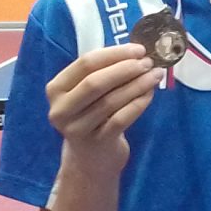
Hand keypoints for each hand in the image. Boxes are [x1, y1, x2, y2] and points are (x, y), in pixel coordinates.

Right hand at [45, 44, 159, 168]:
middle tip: (148, 62)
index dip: (114, 54)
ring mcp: (77, 128)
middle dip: (126, 69)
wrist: (90, 160)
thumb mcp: (87, 95)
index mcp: (56, 89)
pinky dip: (138, 104)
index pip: (85, 64)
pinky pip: (121, 119)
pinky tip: (150, 94)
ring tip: (155, 75)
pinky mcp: (97, 143)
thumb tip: (136, 52)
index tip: (138, 49)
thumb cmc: (91, 117)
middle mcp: (61, 109)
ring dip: (136, 85)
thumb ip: (103, 73)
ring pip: (110, 101)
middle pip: (95, 82)